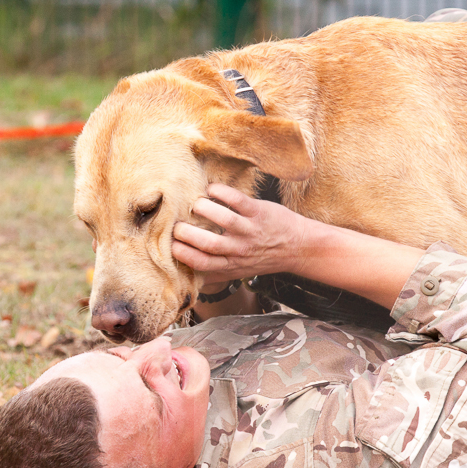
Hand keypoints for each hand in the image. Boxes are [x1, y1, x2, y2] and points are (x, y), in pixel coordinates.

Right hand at [173, 183, 311, 287]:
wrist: (298, 247)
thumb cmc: (264, 258)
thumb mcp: (240, 271)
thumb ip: (216, 273)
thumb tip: (187, 278)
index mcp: (231, 265)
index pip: (201, 264)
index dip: (182, 254)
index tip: (168, 244)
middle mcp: (240, 250)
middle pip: (208, 243)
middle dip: (186, 232)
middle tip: (175, 223)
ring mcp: (250, 231)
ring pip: (223, 219)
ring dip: (203, 208)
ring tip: (195, 204)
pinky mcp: (259, 213)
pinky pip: (238, 200)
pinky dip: (221, 192)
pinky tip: (211, 189)